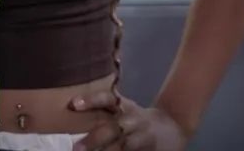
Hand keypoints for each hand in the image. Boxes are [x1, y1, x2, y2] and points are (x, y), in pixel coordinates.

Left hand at [69, 92, 187, 150]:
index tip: (73, 104)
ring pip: (124, 144)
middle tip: (76, 148)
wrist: (174, 128)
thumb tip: (70, 109)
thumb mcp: (124, 109)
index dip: (91, 100)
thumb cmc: (136, 119)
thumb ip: (102, 110)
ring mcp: (142, 135)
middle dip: (94, 139)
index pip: (107, 98)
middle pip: (113, 127)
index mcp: (124, 106)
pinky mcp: (147, 148)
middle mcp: (133, 119)